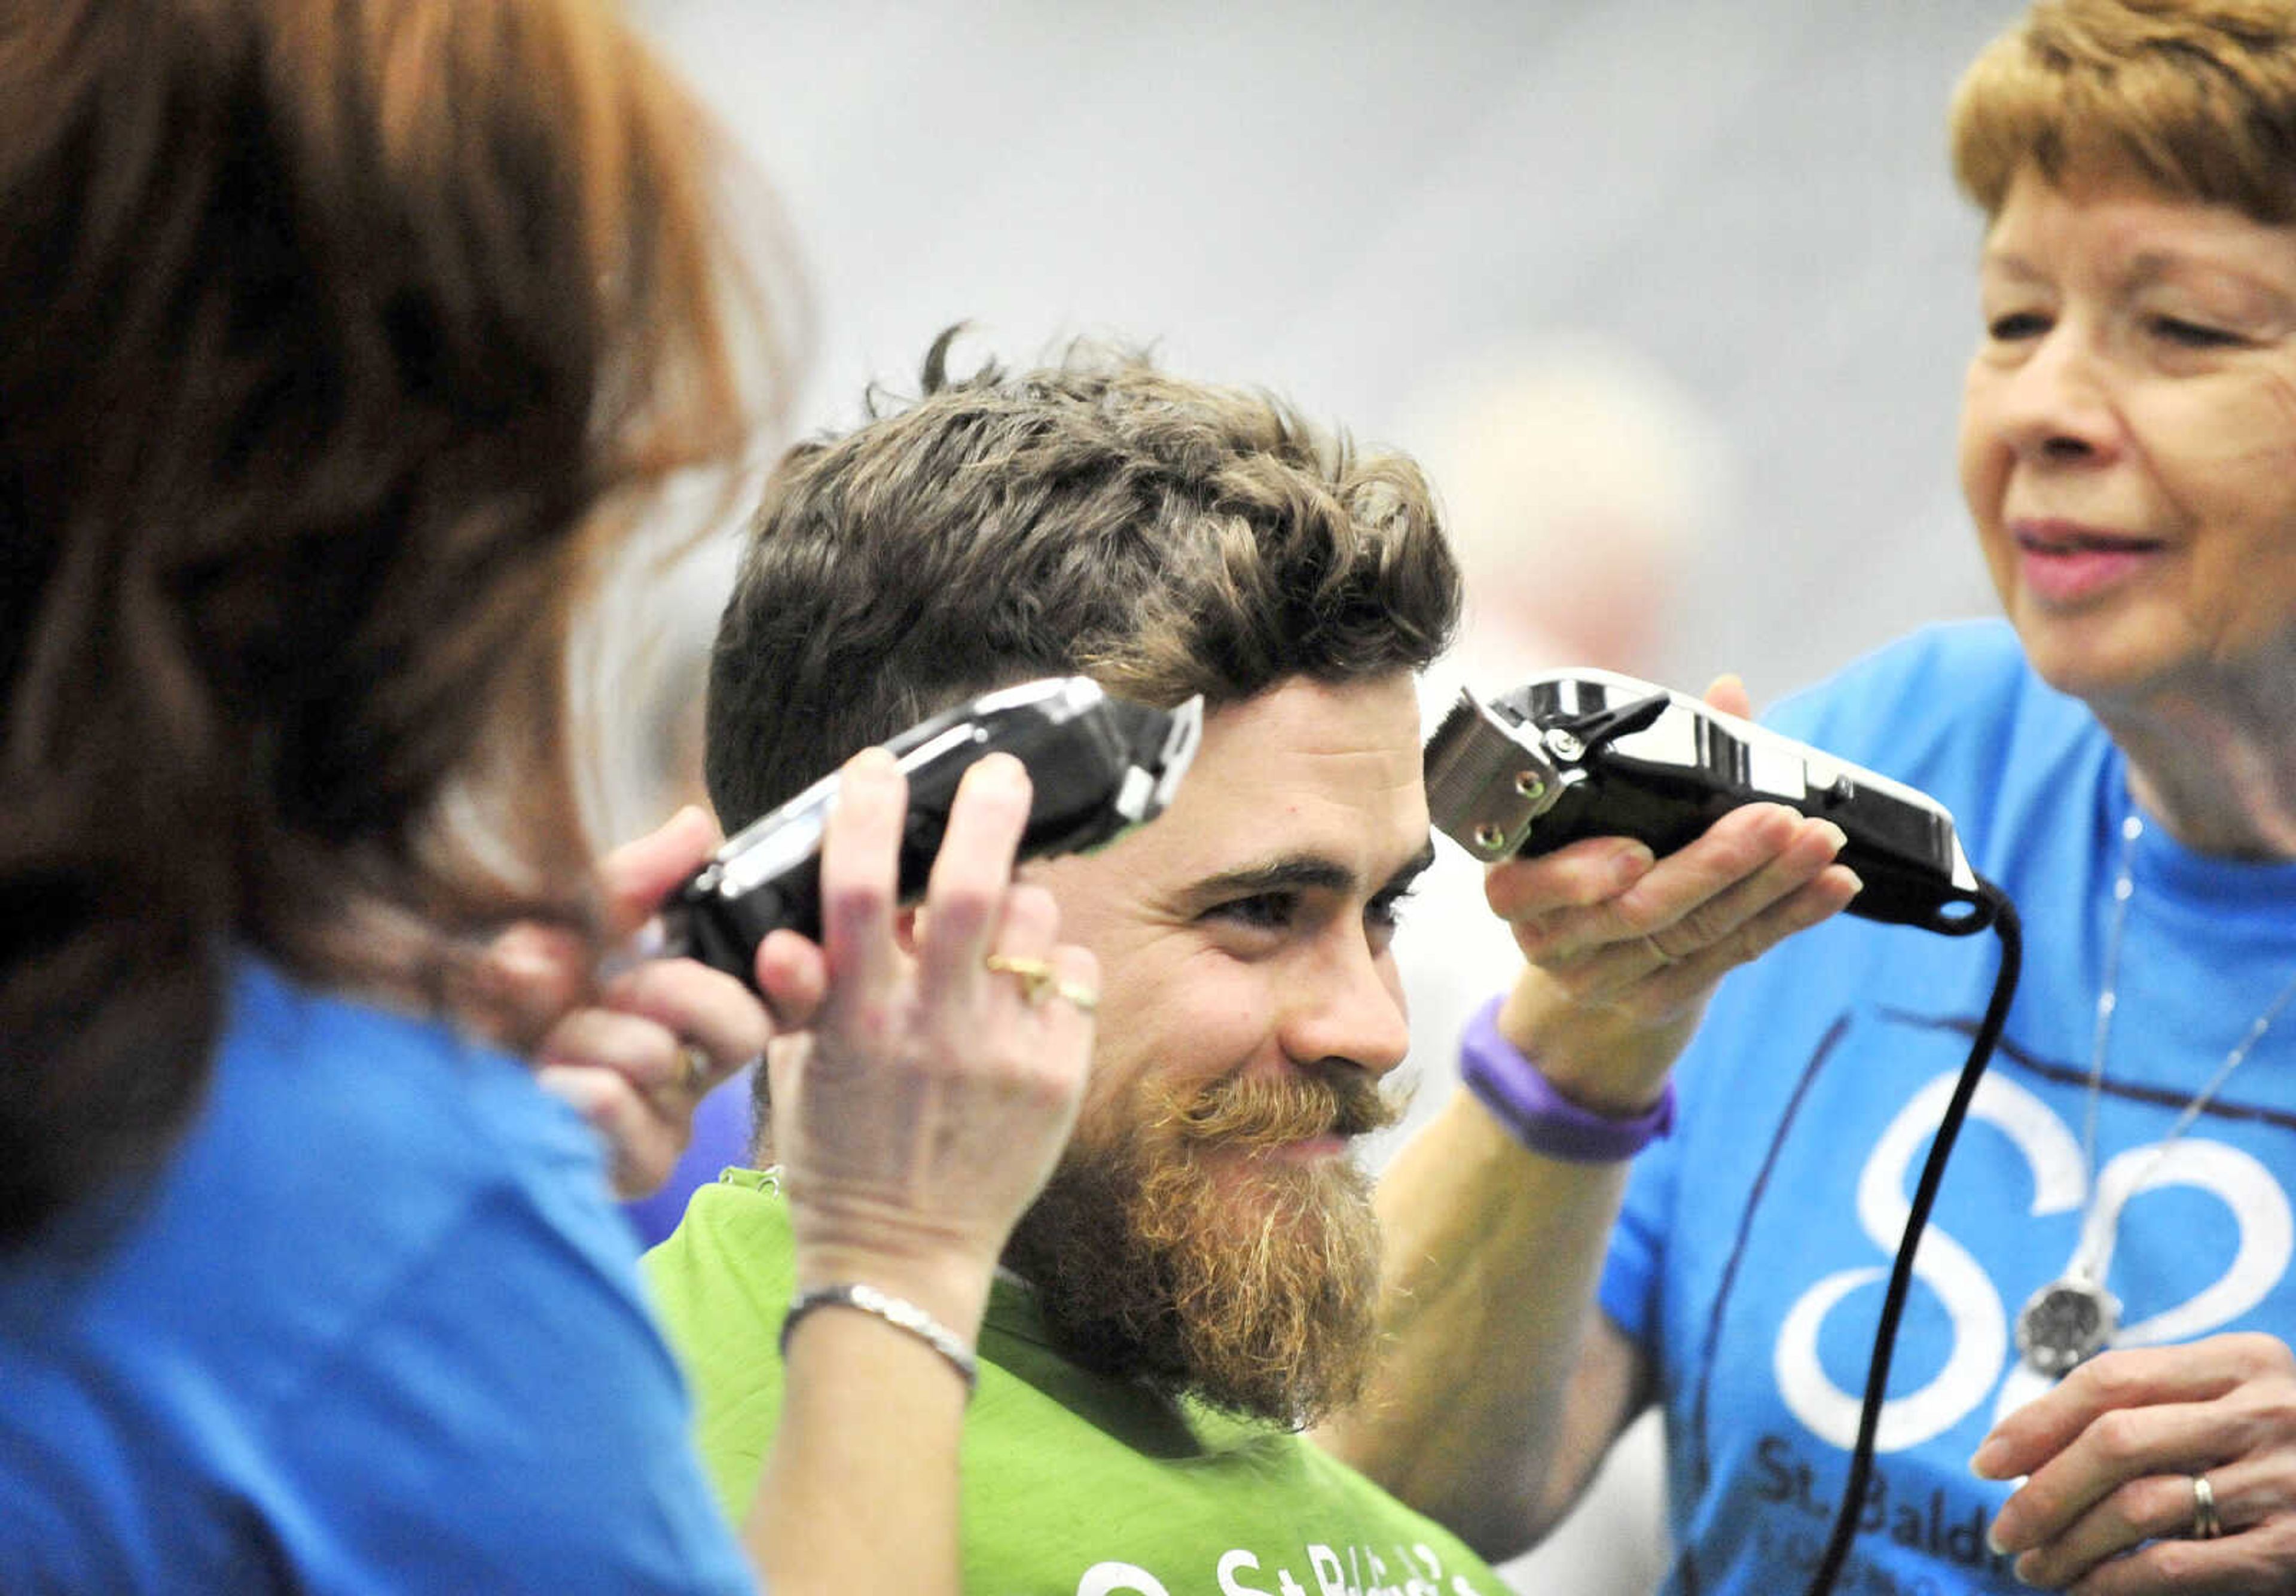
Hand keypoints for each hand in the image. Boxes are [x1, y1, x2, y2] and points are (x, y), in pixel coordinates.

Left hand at [468, 806, 776, 1197]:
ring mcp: (669, 1121)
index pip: (789, 996)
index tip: (776, 951)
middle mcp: (697, 1067)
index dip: (799, 977)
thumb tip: (697, 827)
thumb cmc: (508, 1003)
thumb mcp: (564, 924)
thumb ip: (631, 881)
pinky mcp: (630, 1166)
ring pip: (657, 1056)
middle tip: (608, 987)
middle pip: (742, 1026)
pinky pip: (614, 1103)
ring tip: (535, 1041)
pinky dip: (567, 1080)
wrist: (431, 1081)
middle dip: (663, 988)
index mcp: (698, 1006)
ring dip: (578, 1032)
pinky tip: (538, 1083)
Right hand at [770, 748, 1093, 1336]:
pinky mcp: (1060, 1077)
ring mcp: (1005, 1054)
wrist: (902, 1258)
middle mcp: (935, 1032)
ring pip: (1034, 923)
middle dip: (987, 814)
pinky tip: (1025, 989)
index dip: (868, 819)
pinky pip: (1075, 976)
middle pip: (972, 891)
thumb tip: (804, 922)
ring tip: (996, 924)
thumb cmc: (839, 1155)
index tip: (874, 768)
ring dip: (1017, 901)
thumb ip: (807, 991)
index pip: (861, 896)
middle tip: (997, 772)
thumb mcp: (798, 1069)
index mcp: (857, 1023)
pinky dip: (1053, 964)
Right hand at [1481, 675, 1860, 1112]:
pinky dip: (1788, 919)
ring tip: (1821, 843)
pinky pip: (1732, 958)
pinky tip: (1832, 887)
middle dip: (1715, 862)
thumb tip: (1726, 693)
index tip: (1639, 850)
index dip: (1582, 874)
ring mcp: (1604, 980)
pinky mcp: (1659, 1000)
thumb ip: (1661, 752)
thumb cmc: (1593, 856)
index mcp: (1515, 885)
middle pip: (1637, 909)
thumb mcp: (1603, 809)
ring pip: (1695, 935)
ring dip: (1768, 888)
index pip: (1532, 887)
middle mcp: (1551, 941)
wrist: (1590, 957)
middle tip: (1778, 820)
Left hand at [1975, 1333, 2295, 1591]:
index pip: (2111, 1379)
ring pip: (2137, 1507)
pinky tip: (2084, 1589)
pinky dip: (2114, 1582)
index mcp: (2241, 1360)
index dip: (2036, 1419)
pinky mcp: (2290, 1550)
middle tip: (2003, 1527)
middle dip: (2042, 1489)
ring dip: (2067, 1542)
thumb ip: (2154, 1404)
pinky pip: (2175, 1567)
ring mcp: (2281, 1481)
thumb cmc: (2289, 1441)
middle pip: (2114, 1440)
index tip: (1988, 1459)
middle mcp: (2263, 1411)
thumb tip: (2027, 1442)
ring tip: (2032, 1564)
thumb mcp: (2236, 1397)